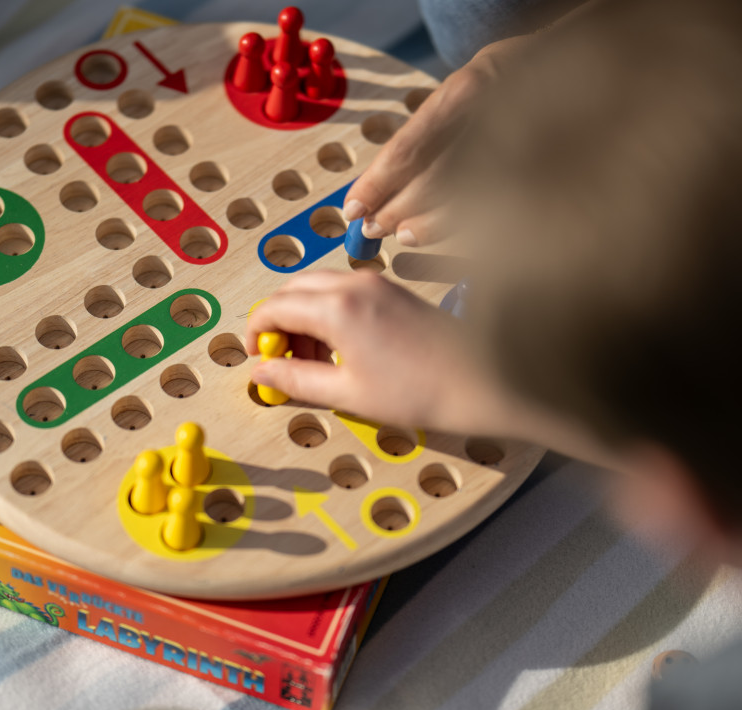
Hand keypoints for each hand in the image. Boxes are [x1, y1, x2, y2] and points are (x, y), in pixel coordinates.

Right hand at [245, 271, 494, 431]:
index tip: (258, 360)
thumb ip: (297, 380)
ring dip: (304, 319)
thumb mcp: (348, 394)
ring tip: (316, 363)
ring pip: (317, 288)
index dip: (256, 334)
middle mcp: (354, 284)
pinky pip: (343, 291)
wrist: (485, 379)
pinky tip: (342, 350)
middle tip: (284, 362)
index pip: (274, 308)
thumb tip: (262, 374)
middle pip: (292, 290)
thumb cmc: (423, 390)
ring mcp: (375, 283)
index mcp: (338, 308)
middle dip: (279, 324)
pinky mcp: (391, 289)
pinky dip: (329, 314)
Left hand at [342, 36, 527, 246]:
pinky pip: (495, 212)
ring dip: (428, 225)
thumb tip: (377, 184)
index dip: (377, 185)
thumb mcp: (464, 89)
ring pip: (467, 203)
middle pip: (437, 181)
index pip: (410, 148)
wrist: (574, 63)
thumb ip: (425, 131)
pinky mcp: (544, 177)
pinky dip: (461, 224)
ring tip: (403, 232)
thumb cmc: (509, 79)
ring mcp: (526, 148)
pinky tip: (440, 228)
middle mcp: (500, 115)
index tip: (354, 206)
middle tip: (374, 226)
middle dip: (398, 210)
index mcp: (470, 88)